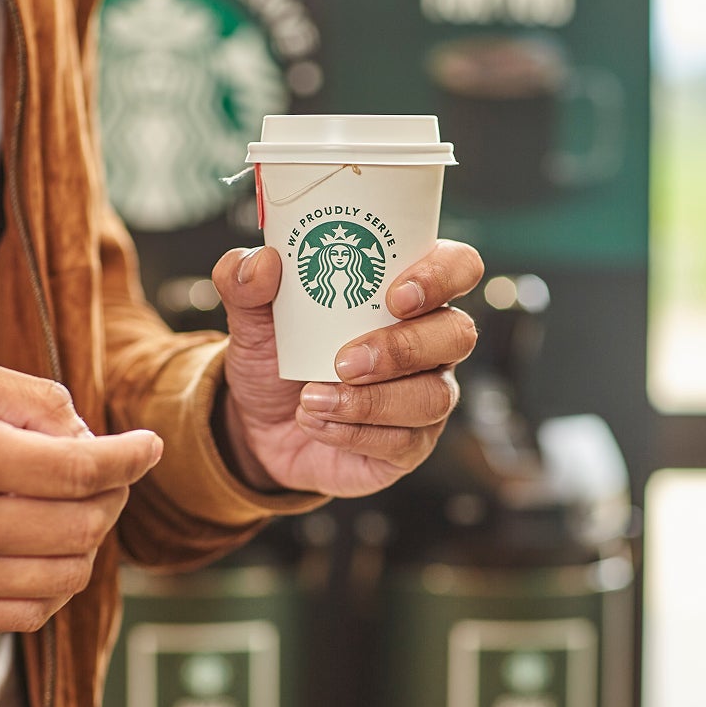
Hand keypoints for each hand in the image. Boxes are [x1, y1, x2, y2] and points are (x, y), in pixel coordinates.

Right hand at [0, 352, 161, 632]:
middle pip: (78, 526)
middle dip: (113, 495)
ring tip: (77, 508)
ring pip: (62, 578)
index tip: (149, 445)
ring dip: (90, 541)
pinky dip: (57, 585)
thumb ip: (31, 397)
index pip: (76, 471)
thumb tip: (91, 435)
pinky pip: (25, 616)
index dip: (129, 458)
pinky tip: (49, 550)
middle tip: (108, 471)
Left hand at [213, 240, 481, 497]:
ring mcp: (427, 394)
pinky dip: (353, 433)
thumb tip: (262, 261)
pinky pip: (404, 441)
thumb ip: (246, 282)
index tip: (395, 296)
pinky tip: (315, 421)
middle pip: (458, 335)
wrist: (258, 426)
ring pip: (434, 396)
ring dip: (371, 401)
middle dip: (403, 348)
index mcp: (408, 291)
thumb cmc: (276, 357)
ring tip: (312, 398)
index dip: (441, 276)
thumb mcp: (250, 318)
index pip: (459, 266)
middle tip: (344, 360)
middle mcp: (431, 341)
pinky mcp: (410, 444)